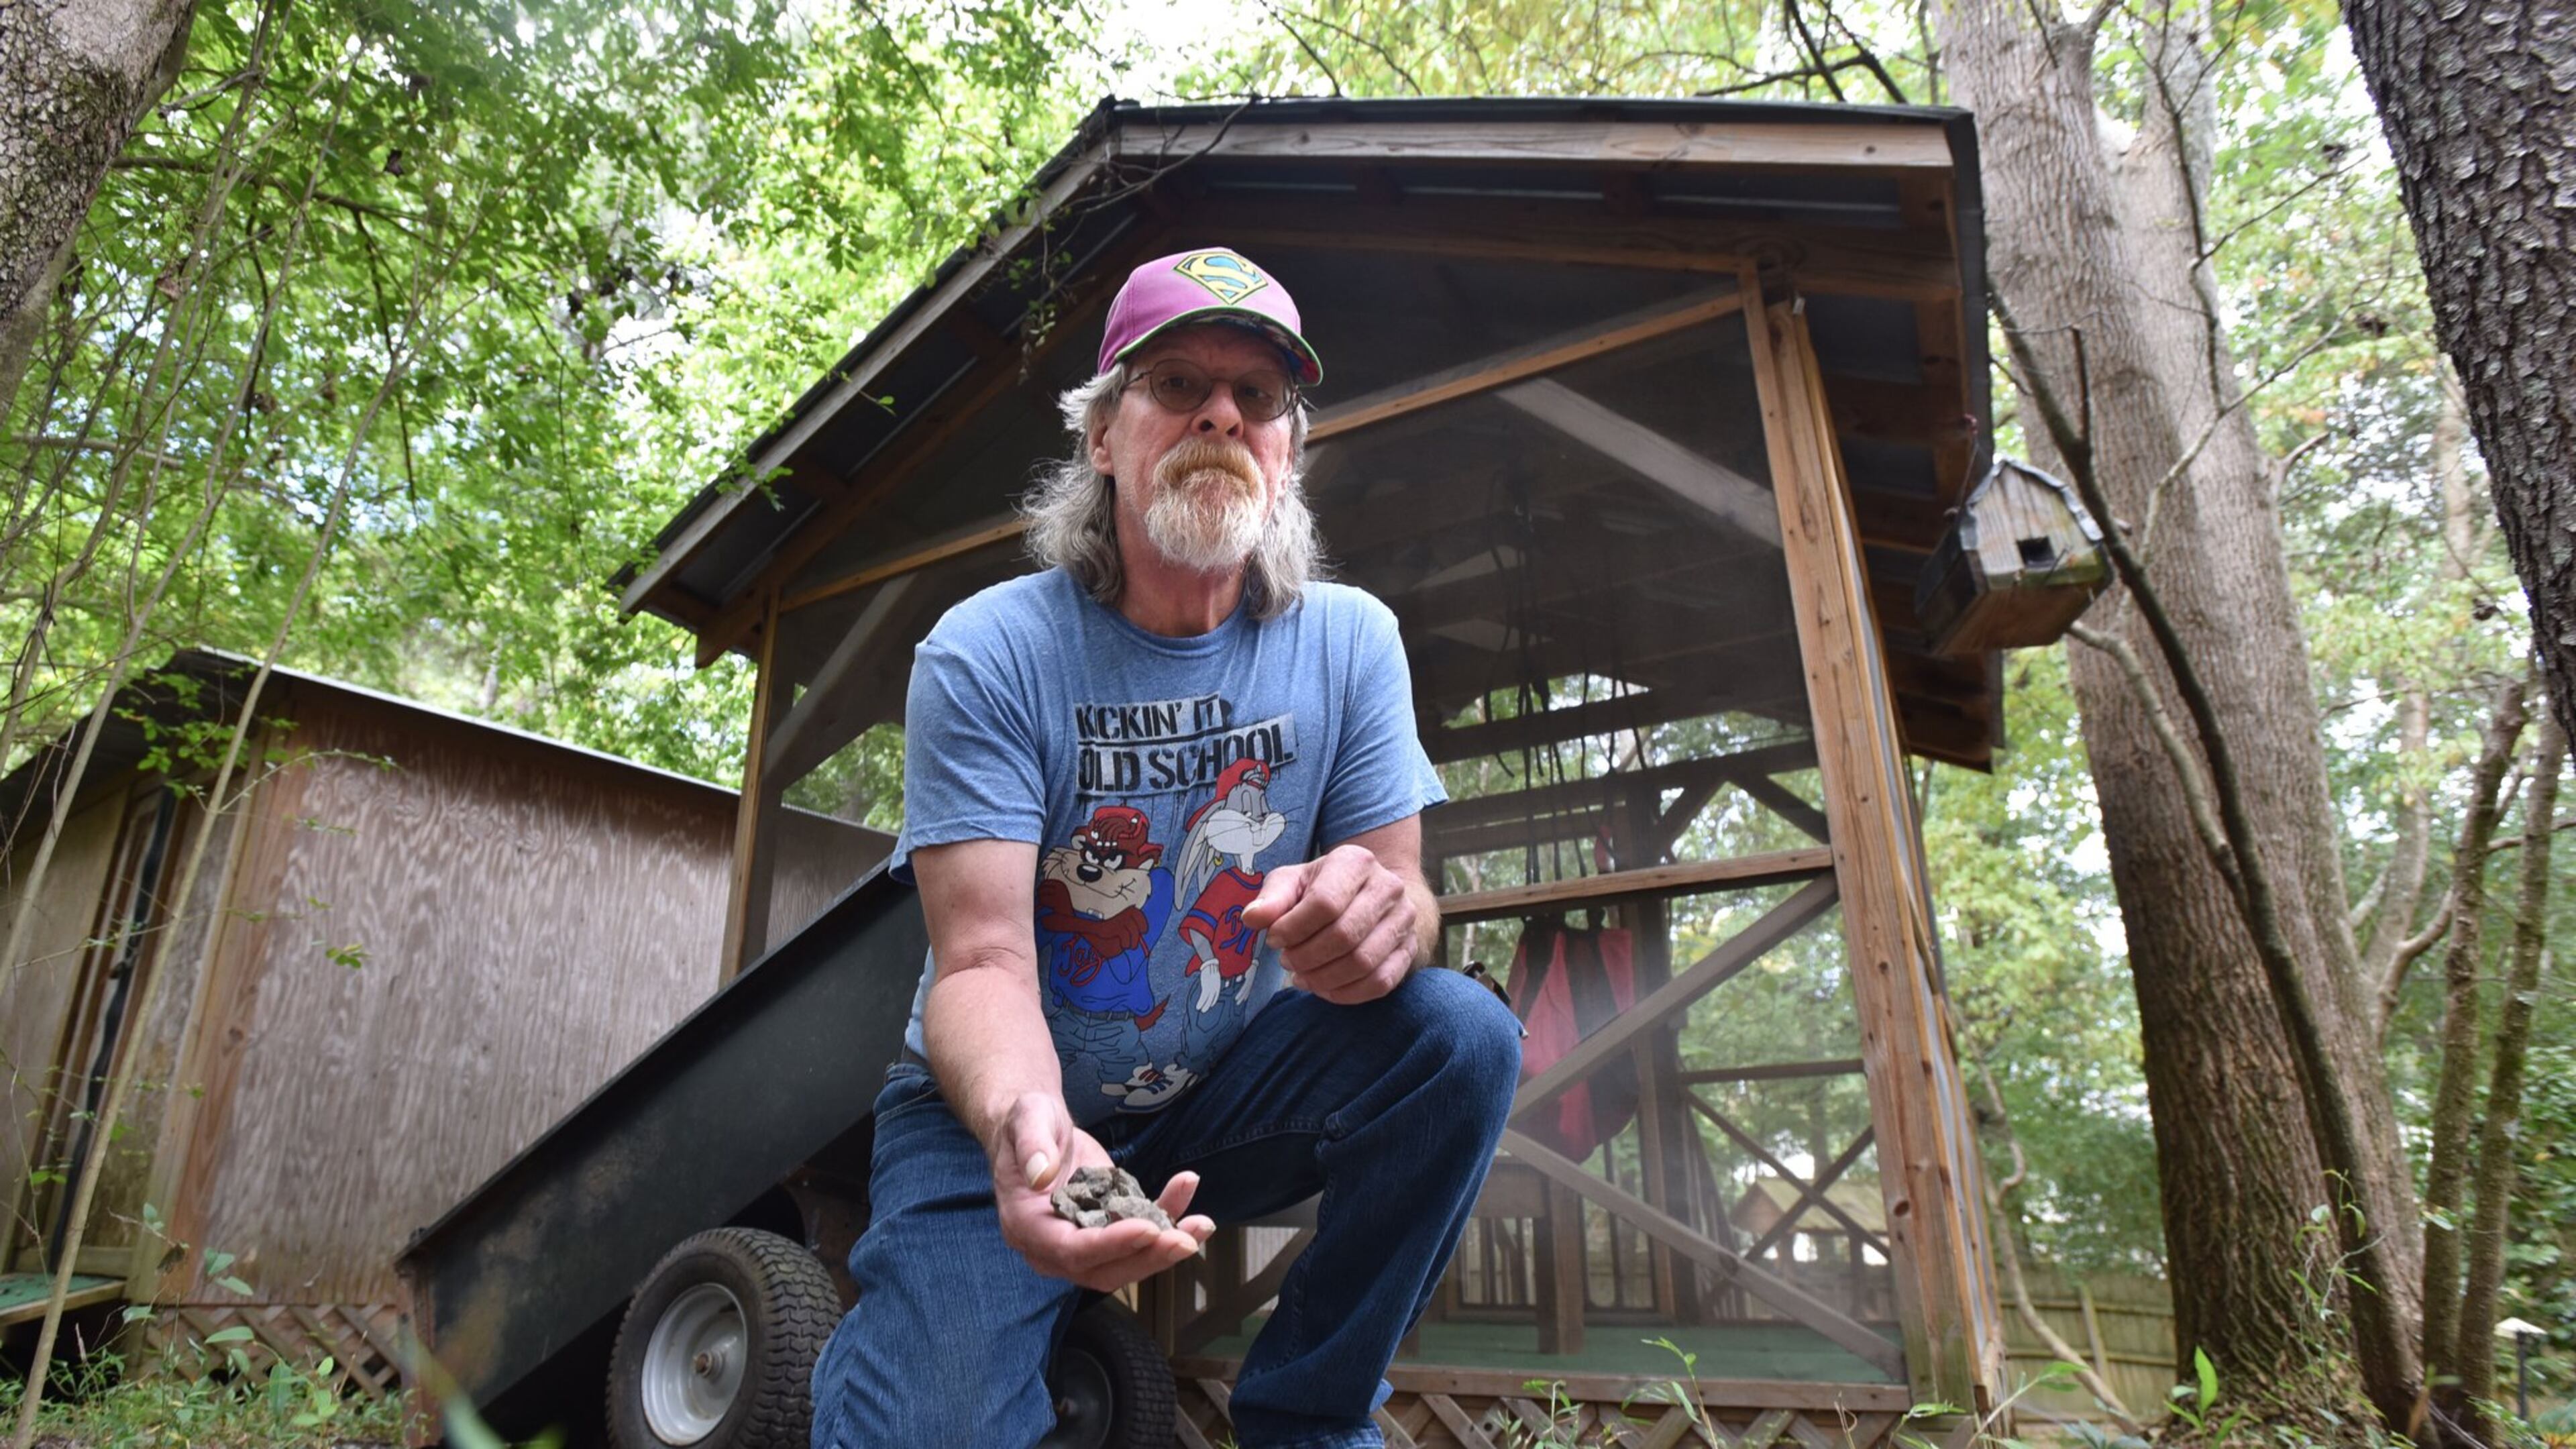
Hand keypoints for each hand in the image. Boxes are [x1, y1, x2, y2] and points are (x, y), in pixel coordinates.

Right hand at [990, 1092, 1211, 1291]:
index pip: (1070, 1249)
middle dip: (1147, 1257)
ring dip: (1167, 1246)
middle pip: (1104, 1269)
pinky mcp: (1108, 1226)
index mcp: (1027, 1227)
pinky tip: (1187, 1190)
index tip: (1147, 1229)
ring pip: (1128, 1260)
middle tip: (1185, 1241)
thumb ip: (1031, 1145)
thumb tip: (1041, 1175)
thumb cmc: (1027, 1122)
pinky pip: (1141, 1233)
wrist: (1038, 1126)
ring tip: (1201, 1224)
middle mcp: (1054, 1245)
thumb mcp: (1026, 1120)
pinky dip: (1168, 1216)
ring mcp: (1084, 1240)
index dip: (1110, 1244)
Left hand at [1238, 843, 1418, 1004]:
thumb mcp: (1293, 882)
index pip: (1324, 902)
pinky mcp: (1410, 949)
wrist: (1373, 895)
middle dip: (1307, 957)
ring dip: (1324, 978)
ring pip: (1363, 962)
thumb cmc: (1324, 889)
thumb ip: (1272, 899)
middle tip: (1288, 962)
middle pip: (1345, 935)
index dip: (1294, 929)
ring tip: (1302, 976)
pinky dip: (1347, 993)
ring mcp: (1404, 919)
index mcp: (1355, 862)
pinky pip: (1380, 982)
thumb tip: (1251, 919)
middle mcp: (1388, 887)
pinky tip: (1325, 988)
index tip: (1275, 940)